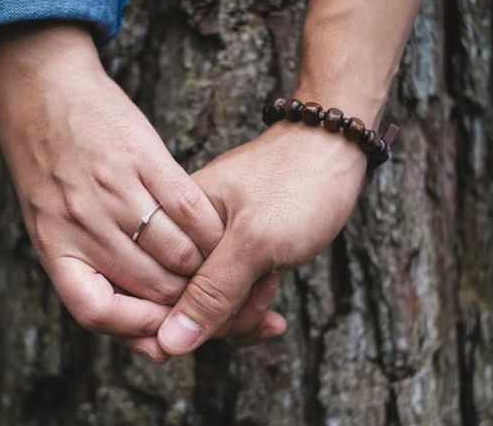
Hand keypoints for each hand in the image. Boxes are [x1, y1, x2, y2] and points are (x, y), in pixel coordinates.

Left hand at [0, 23, 226, 338]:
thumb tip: (135, 327)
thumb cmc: (47, 163)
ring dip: (207, 270)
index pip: (94, 309)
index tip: (163, 333)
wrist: (43, 87)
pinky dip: (213, 231)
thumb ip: (83, 267)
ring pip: (177, 253)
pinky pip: (190, 209)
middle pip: (149, 286)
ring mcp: (113, 188)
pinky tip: (223, 236)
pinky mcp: (143, 157)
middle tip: (211, 304)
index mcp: (53, 243)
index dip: (135, 329)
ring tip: (220, 272)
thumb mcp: (46, 220)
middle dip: (186, 304)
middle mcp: (81, 220)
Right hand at [157, 119, 367, 354]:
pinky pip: (226, 297)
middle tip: (264, 289)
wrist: (335, 148)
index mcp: (174, 222)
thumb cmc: (298, 183)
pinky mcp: (231, 253)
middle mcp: (183, 236)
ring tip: (272, 284)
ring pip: (207, 307)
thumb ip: (211, 291)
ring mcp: (207, 246)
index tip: (236, 312)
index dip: (193, 320)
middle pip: (181, 306)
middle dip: (226, 317)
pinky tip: (272, 312)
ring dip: (243, 313)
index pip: (157, 295)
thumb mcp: (256, 241)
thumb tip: (168, 344)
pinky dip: (249, 308)